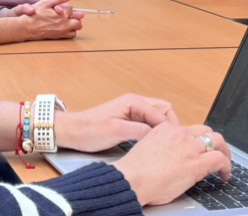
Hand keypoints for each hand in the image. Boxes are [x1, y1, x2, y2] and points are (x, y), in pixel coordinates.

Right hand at [11, 0, 82, 40]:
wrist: (28, 28)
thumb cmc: (36, 14)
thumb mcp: (46, 2)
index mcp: (63, 15)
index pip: (71, 8)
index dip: (65, 6)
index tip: (59, 7)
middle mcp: (64, 24)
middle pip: (78, 20)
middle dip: (74, 16)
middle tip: (68, 14)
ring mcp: (62, 32)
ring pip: (76, 28)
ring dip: (74, 24)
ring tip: (67, 20)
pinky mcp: (59, 37)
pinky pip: (71, 35)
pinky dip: (70, 31)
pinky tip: (64, 27)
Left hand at [55, 94, 178, 151]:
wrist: (73, 132)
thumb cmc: (89, 130)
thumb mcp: (116, 131)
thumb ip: (139, 131)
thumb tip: (159, 134)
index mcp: (133, 102)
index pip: (163, 113)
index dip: (170, 129)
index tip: (175, 144)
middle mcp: (135, 103)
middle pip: (164, 111)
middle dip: (170, 126)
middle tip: (172, 144)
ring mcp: (133, 110)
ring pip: (158, 117)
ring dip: (163, 129)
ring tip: (165, 145)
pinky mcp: (130, 119)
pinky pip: (149, 123)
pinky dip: (155, 132)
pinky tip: (154, 144)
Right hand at [114, 123, 231, 205]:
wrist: (132, 179)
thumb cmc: (135, 171)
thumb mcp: (148, 149)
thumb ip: (162, 148)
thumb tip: (171, 158)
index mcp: (165, 129)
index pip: (189, 129)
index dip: (197, 140)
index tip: (199, 150)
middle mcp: (179, 134)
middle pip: (205, 131)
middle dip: (214, 142)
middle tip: (217, 153)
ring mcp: (189, 147)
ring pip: (216, 140)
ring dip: (223, 151)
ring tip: (225, 163)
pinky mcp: (196, 163)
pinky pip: (220, 159)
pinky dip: (227, 166)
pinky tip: (225, 175)